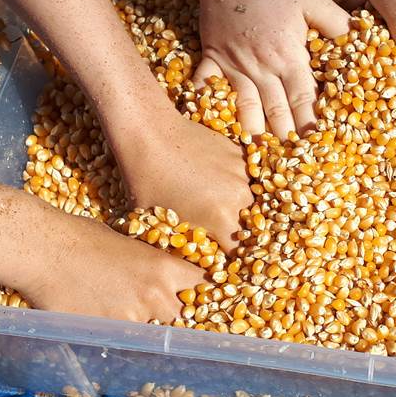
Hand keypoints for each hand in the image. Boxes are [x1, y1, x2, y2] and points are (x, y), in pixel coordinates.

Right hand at [27, 213, 204, 322]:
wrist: (44, 248)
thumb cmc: (82, 237)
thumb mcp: (130, 244)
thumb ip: (152, 267)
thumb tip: (162, 280)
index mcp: (165, 269)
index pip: (202, 288)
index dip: (201, 294)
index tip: (198, 299)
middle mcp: (156, 296)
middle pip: (181, 318)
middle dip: (172, 317)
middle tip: (157, 313)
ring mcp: (132, 318)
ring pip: (151, 335)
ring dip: (143, 330)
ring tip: (123, 319)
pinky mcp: (108, 334)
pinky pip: (122, 343)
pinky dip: (116, 339)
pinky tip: (104, 326)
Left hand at [112, 110, 253, 251]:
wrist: (149, 133)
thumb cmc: (146, 181)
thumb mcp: (160, 224)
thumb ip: (185, 246)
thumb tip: (197, 263)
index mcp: (221, 219)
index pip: (239, 252)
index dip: (231, 258)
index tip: (222, 258)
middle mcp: (240, 197)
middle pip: (248, 226)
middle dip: (236, 232)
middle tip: (216, 230)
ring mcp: (243, 173)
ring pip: (249, 200)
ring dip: (236, 206)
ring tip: (213, 202)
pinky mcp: (241, 153)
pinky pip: (245, 177)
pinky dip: (233, 183)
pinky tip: (213, 181)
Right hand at [193, 0, 350, 138]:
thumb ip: (337, 23)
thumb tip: (361, 38)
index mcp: (289, 56)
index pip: (304, 99)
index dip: (312, 123)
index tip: (319, 145)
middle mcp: (262, 67)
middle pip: (275, 110)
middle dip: (285, 137)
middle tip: (292, 161)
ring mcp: (234, 64)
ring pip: (243, 106)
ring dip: (250, 129)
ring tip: (256, 152)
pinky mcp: (212, 56)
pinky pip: (206, 84)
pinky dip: (205, 101)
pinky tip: (206, 118)